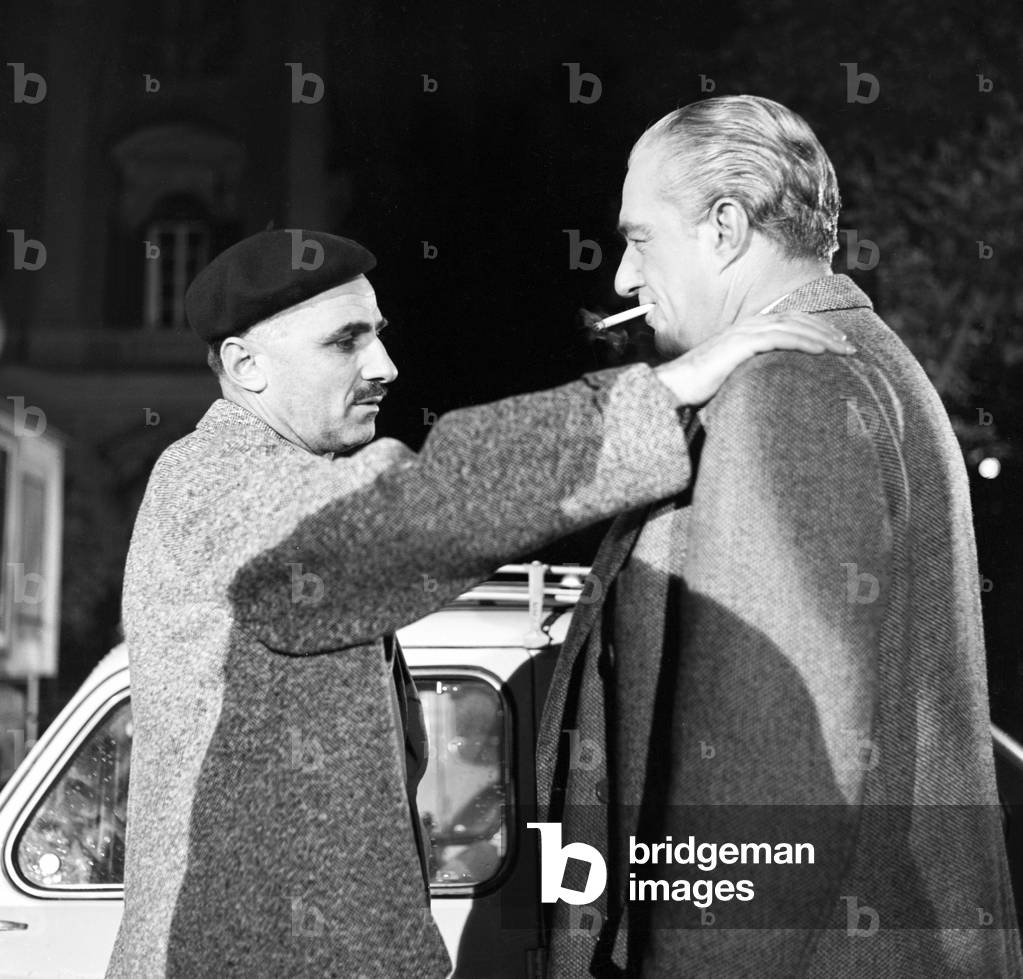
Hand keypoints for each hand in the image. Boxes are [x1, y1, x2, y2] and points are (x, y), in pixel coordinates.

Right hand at [653, 312, 855, 406]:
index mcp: (746, 331)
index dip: (815, 328)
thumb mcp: (731, 375)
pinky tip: (821, 350)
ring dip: (822, 336)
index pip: (788, 322)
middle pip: (796, 321)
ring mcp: (743, 334)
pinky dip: (803, 342)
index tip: (837, 341)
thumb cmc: (698, 387)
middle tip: (851, 345)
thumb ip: (751, 371)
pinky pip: (779, 339)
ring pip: (792, 327)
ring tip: (845, 348)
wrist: (674, 387)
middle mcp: (747, 326)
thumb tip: (771, 383)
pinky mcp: (740, 345)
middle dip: (826, 331)